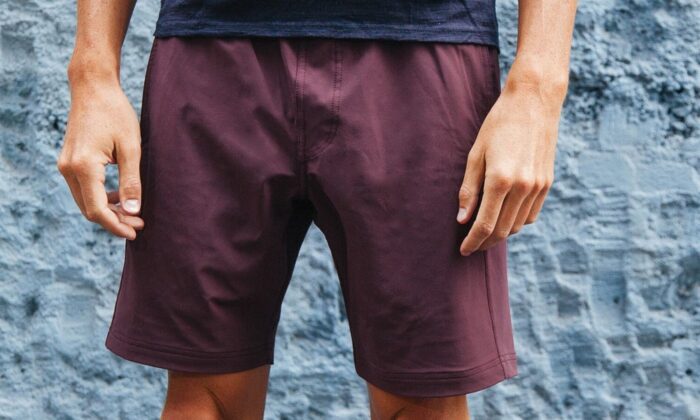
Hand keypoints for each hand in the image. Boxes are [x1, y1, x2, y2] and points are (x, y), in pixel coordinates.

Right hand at [57, 79, 144, 239]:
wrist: (93, 88)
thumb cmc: (116, 114)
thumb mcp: (131, 148)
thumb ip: (131, 181)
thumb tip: (133, 212)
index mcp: (84, 166)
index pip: (97, 210)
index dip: (116, 225)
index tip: (136, 231)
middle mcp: (69, 169)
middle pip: (89, 210)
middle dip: (114, 221)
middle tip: (139, 224)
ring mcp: (66, 165)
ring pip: (85, 201)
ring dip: (107, 211)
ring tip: (132, 214)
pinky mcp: (69, 162)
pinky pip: (83, 189)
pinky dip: (100, 198)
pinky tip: (120, 198)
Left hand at [456, 79, 563, 255]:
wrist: (534, 102)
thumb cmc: (498, 124)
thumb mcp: (476, 154)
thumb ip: (469, 189)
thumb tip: (463, 219)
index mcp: (500, 179)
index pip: (485, 224)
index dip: (473, 241)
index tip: (463, 250)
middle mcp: (523, 186)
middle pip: (502, 230)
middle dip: (485, 242)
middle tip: (471, 245)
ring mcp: (538, 186)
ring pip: (518, 225)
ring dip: (500, 234)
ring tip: (484, 232)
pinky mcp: (547, 183)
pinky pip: (531, 215)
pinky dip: (516, 222)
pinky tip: (504, 218)